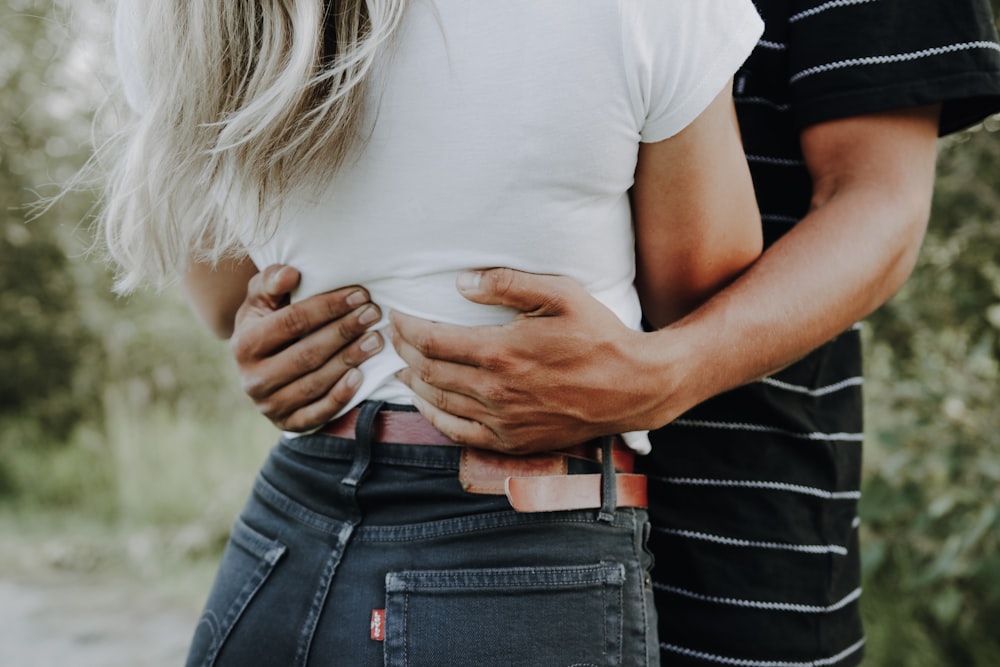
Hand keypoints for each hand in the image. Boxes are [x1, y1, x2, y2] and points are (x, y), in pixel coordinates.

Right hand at [231, 265, 384, 430]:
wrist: (259, 366)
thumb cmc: (267, 322)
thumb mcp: (261, 299)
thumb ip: (271, 281)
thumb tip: (290, 274)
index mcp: (244, 344)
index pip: (291, 322)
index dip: (328, 307)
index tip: (360, 294)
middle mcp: (253, 378)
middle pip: (306, 354)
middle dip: (344, 331)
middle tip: (373, 315)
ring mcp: (269, 405)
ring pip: (315, 383)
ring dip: (349, 360)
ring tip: (375, 340)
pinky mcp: (287, 423)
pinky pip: (317, 413)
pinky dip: (340, 396)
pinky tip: (361, 376)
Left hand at [390, 268, 667, 453]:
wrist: (634, 387)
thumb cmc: (599, 336)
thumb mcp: (561, 294)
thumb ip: (509, 283)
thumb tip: (462, 283)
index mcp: (501, 352)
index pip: (432, 341)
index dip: (406, 327)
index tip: (395, 315)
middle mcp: (495, 391)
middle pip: (428, 372)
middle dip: (404, 352)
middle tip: (394, 336)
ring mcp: (502, 421)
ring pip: (438, 403)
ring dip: (413, 383)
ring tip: (402, 366)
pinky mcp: (513, 441)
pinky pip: (459, 434)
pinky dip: (434, 418)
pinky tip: (426, 403)